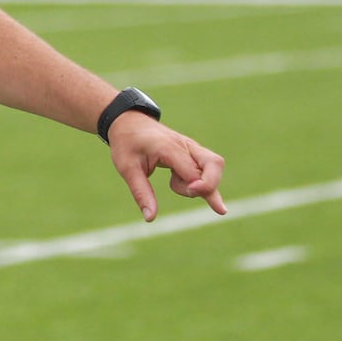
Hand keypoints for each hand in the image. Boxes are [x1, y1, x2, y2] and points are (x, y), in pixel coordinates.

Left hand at [109, 111, 226, 221]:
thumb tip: (150, 218)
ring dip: (202, 184)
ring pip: (214, 166)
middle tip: (191, 192)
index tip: (190, 192)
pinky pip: (207, 168)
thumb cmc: (127, 144)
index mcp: (168, 148)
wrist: (128, 122)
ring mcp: (191, 147)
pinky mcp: (192, 152)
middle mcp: (185, 145)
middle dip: (210, 185)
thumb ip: (140, 192)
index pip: (194, 171)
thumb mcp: (127, 169)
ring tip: (172, 184)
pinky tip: (192, 191)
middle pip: (215, 163)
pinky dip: (201, 181)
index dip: (198, 187)